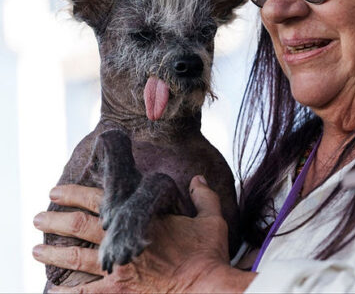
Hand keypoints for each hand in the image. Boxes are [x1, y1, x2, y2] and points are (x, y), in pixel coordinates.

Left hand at [33, 176, 254, 292]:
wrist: (205, 286)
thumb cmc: (207, 253)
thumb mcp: (211, 218)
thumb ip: (203, 196)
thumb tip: (197, 178)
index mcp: (140, 219)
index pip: (99, 200)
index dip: (75, 194)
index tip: (56, 191)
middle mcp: (122, 240)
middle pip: (79, 226)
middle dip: (55, 220)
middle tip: (38, 217)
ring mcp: (117, 268)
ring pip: (74, 257)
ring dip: (52, 251)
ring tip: (35, 249)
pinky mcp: (119, 291)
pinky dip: (65, 292)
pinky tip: (50, 290)